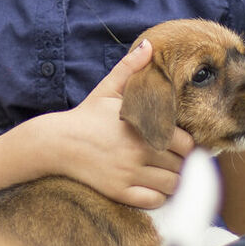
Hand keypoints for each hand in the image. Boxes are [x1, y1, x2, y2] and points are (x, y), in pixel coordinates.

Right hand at [38, 39, 193, 208]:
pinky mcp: (118, 191)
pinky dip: (158, 197)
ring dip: (172, 181)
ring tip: (163, 174)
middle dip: (180, 164)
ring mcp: (129, 173)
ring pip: (171, 185)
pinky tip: (151, 187)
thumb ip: (130, 67)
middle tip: (172, 161)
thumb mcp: (107, 88)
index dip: (187, 146)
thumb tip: (148, 44)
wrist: (57, 142)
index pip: (186, 143)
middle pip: (181, 166)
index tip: (179, 146)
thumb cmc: (86, 115)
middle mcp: (138, 151)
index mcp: (143, 126)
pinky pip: (153, 201)